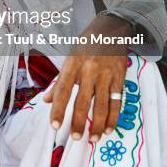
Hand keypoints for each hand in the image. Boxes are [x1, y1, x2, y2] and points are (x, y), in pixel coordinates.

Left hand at [43, 15, 129, 141]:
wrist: (111, 29)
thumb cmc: (86, 45)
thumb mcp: (69, 58)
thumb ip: (59, 81)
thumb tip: (47, 101)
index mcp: (72, 65)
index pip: (62, 90)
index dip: (58, 109)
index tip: (54, 125)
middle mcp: (88, 70)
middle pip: (82, 101)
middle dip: (78, 122)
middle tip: (75, 138)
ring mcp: (105, 74)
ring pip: (101, 105)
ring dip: (97, 125)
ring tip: (93, 138)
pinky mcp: (119, 77)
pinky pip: (117, 102)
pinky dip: (113, 117)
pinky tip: (108, 128)